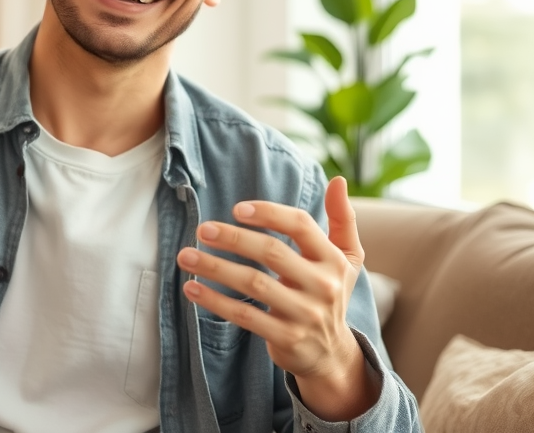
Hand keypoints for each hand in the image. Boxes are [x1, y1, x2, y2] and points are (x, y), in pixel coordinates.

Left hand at [176, 176, 379, 420]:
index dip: (268, 213)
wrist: (332, 354)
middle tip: (202, 229)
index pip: (300, 225)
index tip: (236, 209)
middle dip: (233, 238)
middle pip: (272, 252)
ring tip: (186, 256)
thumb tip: (338, 179)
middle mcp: (323, 285)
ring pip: (253, 283)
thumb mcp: (347, 258)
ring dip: (215, 267)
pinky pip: (244, 315)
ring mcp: (305, 313)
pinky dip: (215, 300)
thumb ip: (343, 219)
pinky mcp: (286, 338)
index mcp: (334, 259)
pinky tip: (192, 288)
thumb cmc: (331, 293)